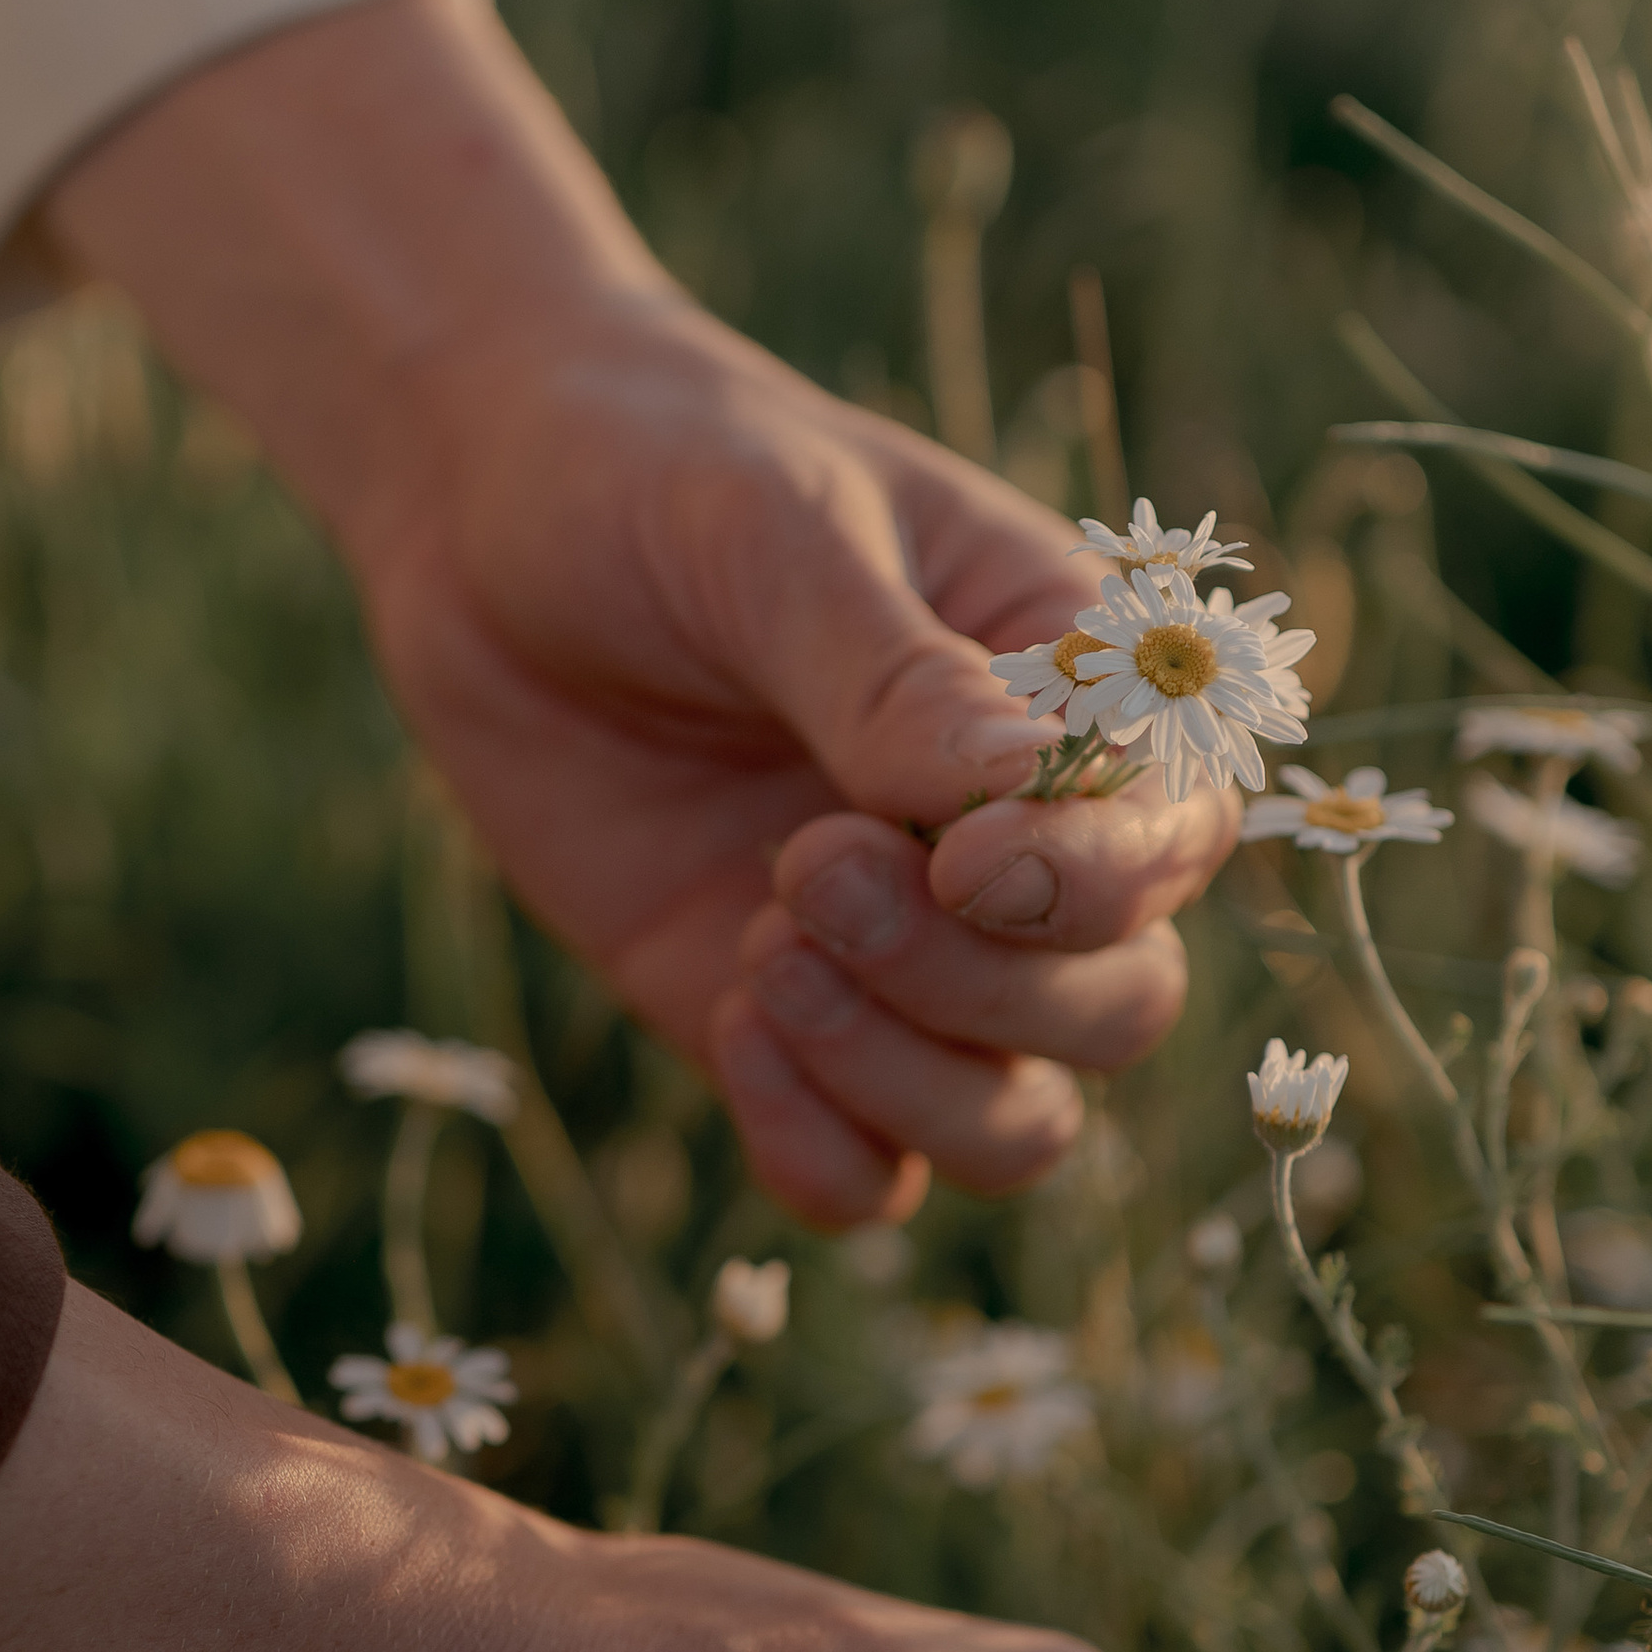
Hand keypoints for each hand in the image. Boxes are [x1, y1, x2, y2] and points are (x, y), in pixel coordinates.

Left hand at [47, 0, 1240, 1224]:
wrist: (479, 517)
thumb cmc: (658, 474)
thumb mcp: (774, 533)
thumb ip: (891, 677)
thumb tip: (1012, 798)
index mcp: (1072, 693)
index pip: (1171, 838)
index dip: (1095, 885)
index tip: (962, 863)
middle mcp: (1016, 848)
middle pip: (1115, 1008)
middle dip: (978, 984)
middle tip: (803, 866)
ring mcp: (905, 957)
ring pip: (1013, 1123)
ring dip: (905, 1078)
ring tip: (762, 947)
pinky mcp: (785, 1030)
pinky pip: (868, 1176)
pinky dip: (820, 1146)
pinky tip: (731, 1017)